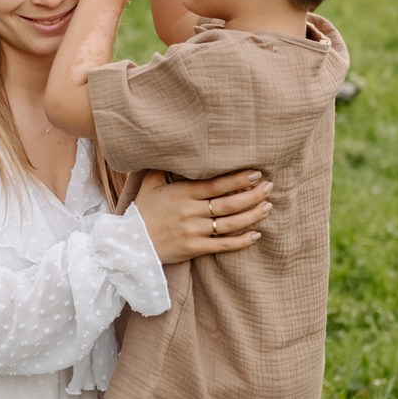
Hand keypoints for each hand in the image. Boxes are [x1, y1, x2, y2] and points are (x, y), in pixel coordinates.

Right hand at [134, 168, 272, 263]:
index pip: (216, 185)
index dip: (238, 179)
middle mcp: (190, 212)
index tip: (256, 173)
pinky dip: (241, 241)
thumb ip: (162, 167)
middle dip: (253, 194)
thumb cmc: (141, 213)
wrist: (128, 246)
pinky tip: (256, 234)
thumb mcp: (148, 185)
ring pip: (230, 223)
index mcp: (182, 194)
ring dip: (252, 215)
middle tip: (270, 187)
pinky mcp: (194, 249)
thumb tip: (171, 148)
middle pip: (228, 203)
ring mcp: (193, 232)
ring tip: (268, 206)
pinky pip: (223, 245)